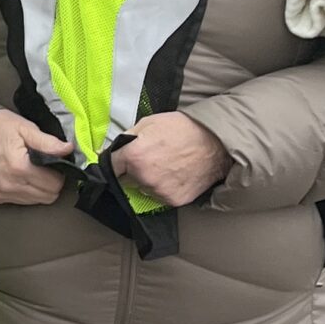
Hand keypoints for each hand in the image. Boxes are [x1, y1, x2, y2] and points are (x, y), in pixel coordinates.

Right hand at [0, 109, 74, 204]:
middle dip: (50, 182)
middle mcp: (9, 185)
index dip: (59, 173)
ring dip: (38, 188)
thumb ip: (48, 142)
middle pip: (48, 196)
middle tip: (43, 166)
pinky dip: (24, 191)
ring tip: (30, 170)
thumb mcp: (25, 128)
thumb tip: (68, 149)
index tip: (52, 162)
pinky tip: (18, 177)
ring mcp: (0, 193)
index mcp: (19, 168)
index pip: (55, 184)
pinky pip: (20, 201)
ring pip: (35, 201)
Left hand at [109, 112, 231, 206]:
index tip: (120, 161)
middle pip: (125, 180)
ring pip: (143, 188)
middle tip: (150, 158)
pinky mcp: (174, 200)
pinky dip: (164, 188)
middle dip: (132, 171)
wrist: (215, 142)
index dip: (115, 161)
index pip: (110, 167)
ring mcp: (159, 191)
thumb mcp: (149, 123)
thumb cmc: (183, 128)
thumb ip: (126, 138)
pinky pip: (160, 196)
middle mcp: (143, 177)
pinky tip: (176, 174)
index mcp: (133, 157)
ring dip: (148, 180)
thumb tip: (109, 150)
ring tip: (166, 165)